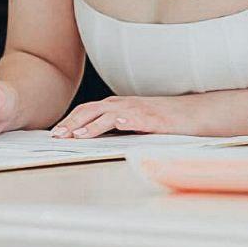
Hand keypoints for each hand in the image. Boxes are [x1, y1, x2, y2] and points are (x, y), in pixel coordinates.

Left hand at [51, 96, 192, 138]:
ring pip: (108, 114)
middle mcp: (123, 105)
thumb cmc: (162, 121)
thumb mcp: (132, 124)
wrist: (191, 114)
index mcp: (116, 107)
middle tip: (58, 136)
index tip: (56, 133)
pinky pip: (135, 117)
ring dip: (91, 124)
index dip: (70, 121)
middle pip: (91, 110)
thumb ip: (113, 129)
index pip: (86, 111)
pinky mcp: (152, 118)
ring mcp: (137, 110)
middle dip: (72, 122)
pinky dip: (124, 119)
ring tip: (78, 135)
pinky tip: (116, 125)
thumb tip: (90, 140)